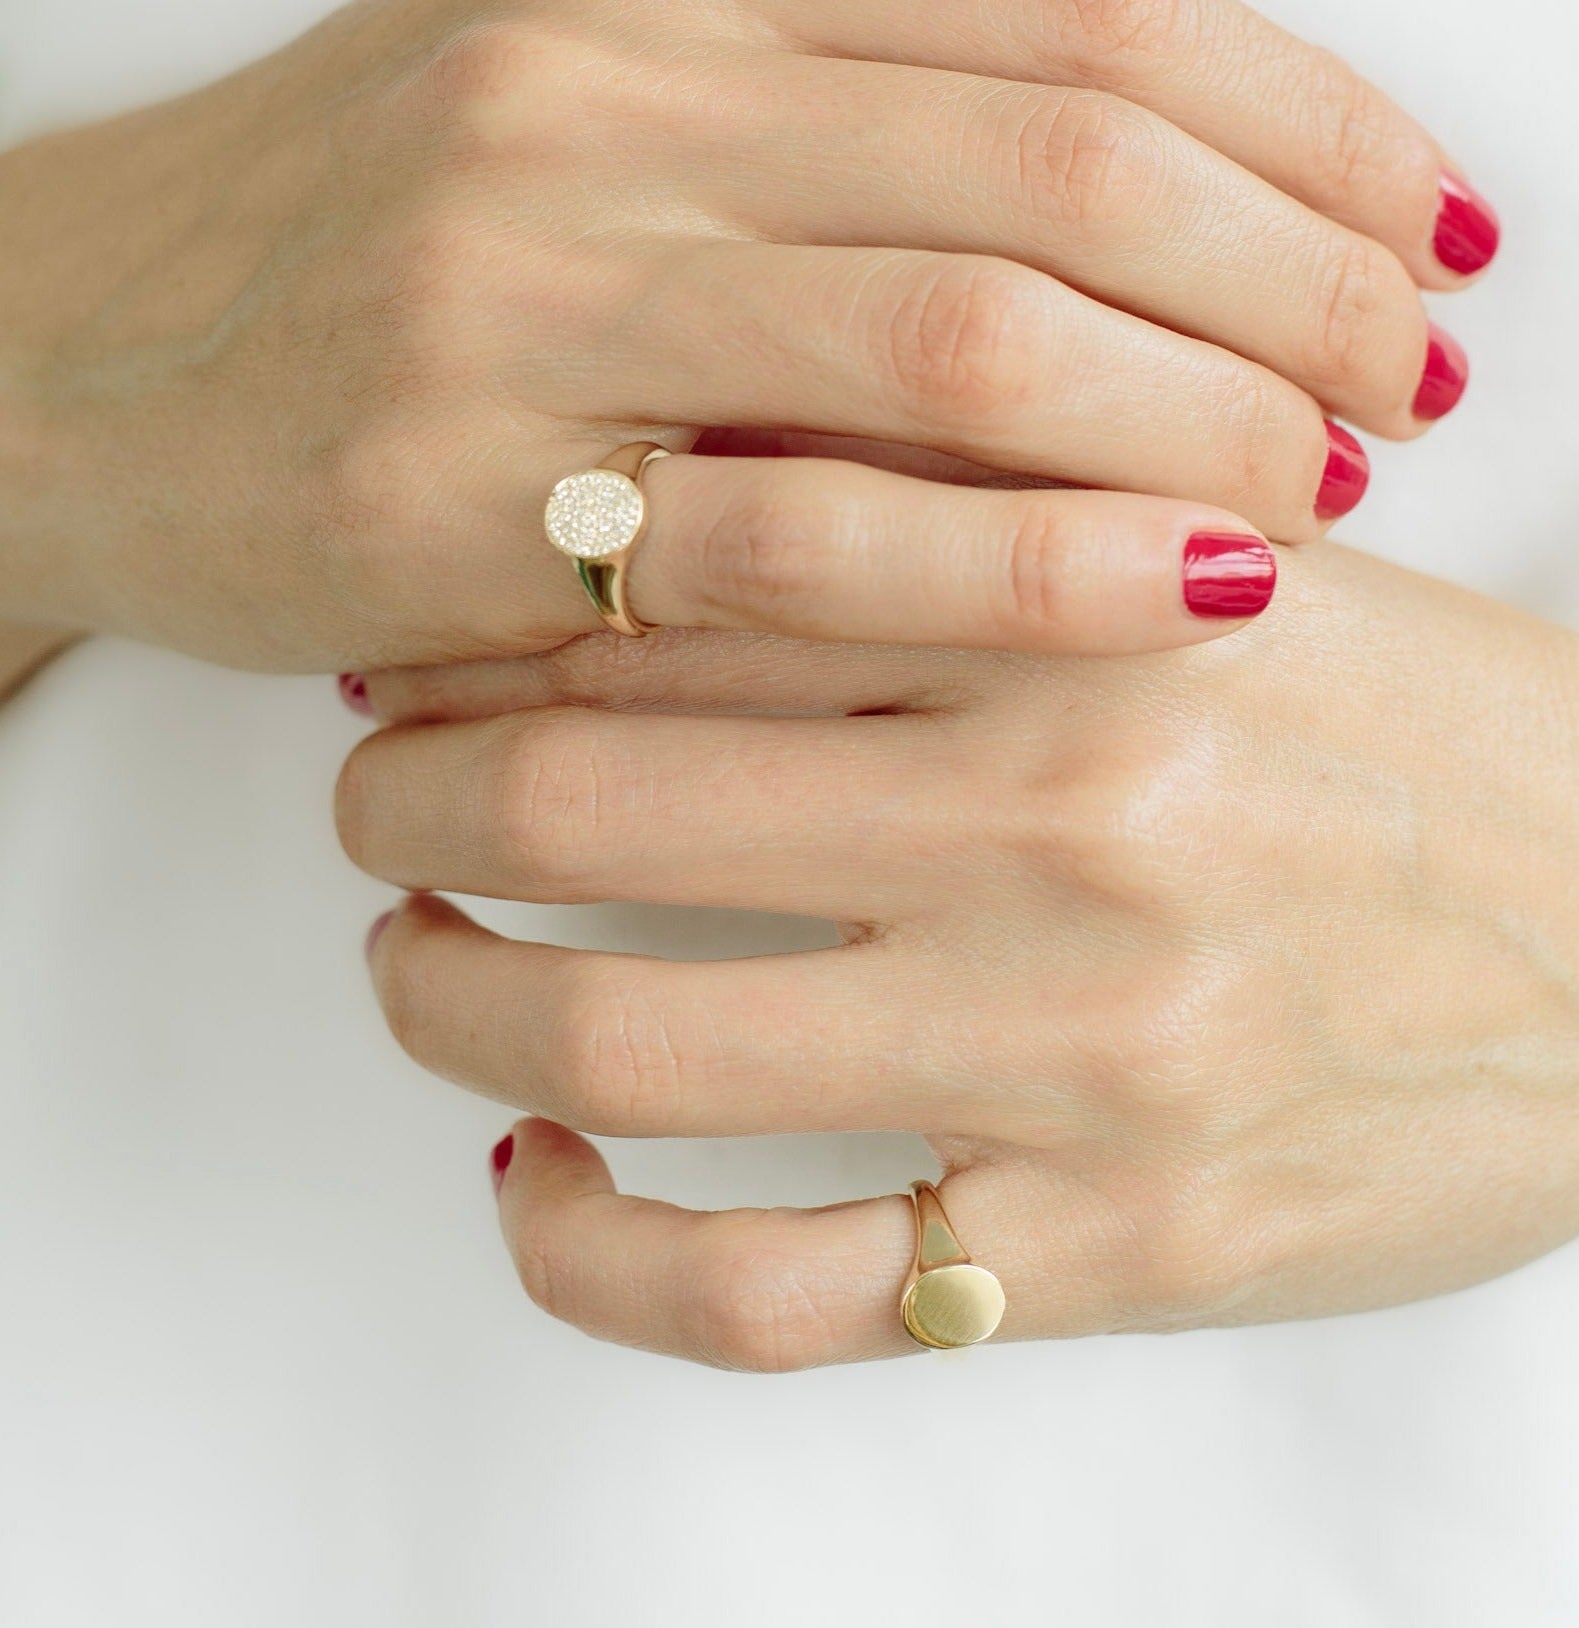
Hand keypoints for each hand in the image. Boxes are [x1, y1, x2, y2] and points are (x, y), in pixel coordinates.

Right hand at [0, 0, 1489, 673]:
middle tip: (1414, 386)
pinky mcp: (452, 476)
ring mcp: (519, 266)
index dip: (1311, 123)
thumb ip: (832, 101)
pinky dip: (1039, 569)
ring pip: (975, 331)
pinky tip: (1184, 597)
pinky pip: (813, 530)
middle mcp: (598, 66)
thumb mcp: (582, 84)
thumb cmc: (350, 236)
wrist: (57, 363)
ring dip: (1208, 420)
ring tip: (1326, 494)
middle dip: (1302, 281)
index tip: (1429, 232)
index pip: (1085, 2)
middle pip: (1073, 157)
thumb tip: (1155, 201)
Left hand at [335, 549, 1578, 1367]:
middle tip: (370, 785)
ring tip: (411, 960)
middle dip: (409, 794)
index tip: (419, 627)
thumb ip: (979, 514)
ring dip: (445, 1005)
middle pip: (589, 803)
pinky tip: (535, 1194)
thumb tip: (687, 483)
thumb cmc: (1413, 738)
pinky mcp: (1097, 1251)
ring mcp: (1066, 1061)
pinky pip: (765, 1299)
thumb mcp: (1225, 557)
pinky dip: (591, 1260)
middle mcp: (1055, 830)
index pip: (679, 582)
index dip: (490, 609)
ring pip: (620, 1051)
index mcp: (1076, 615)